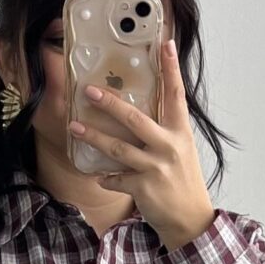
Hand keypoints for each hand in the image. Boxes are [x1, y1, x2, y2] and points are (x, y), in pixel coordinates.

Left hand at [72, 37, 216, 251]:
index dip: (171, 69)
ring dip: (93, 137)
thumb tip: (137, 110)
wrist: (190, 220)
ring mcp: (156, 168)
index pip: (176, 94)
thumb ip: (164, 131)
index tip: (165, 44)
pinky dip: (105, 177)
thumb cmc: (182, 181)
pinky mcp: (143, 188)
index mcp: (181, 132)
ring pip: (118, 148)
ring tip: (74, 127)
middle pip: (135, 119)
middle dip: (110, 104)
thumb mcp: (180, 150)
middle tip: (89, 90)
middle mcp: (169, 146)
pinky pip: (115, 178)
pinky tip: (98, 175)